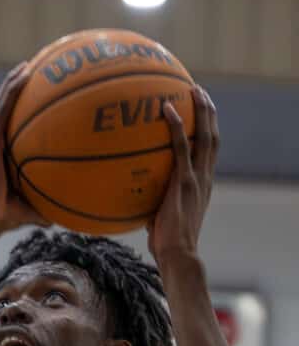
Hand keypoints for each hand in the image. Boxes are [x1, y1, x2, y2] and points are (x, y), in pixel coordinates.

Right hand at [0, 63, 47, 231]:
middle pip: (2, 108)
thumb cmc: (3, 216)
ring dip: (12, 83)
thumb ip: (43, 209)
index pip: (6, 125)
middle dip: (14, 87)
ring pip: (0, 105)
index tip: (30, 92)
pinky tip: (22, 78)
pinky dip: (10, 93)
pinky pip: (1, 112)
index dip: (15, 107)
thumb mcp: (29, 208)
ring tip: (26, 66)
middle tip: (31, 69)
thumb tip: (60, 221)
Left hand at [147, 86, 218, 266]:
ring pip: (206, 136)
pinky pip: (182, 147)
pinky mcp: (184, 182)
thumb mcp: (160, 218)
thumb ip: (153, 203)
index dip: (209, 130)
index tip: (202, 114)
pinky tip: (167, 108)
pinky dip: (177, 126)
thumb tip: (133, 199)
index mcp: (203, 186)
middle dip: (209, 112)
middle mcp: (205, 178)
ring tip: (192, 90)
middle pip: (213, 137)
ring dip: (201, 110)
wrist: (178, 255)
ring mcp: (196, 179)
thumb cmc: (166, 244)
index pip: (209, 152)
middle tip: (199, 92)